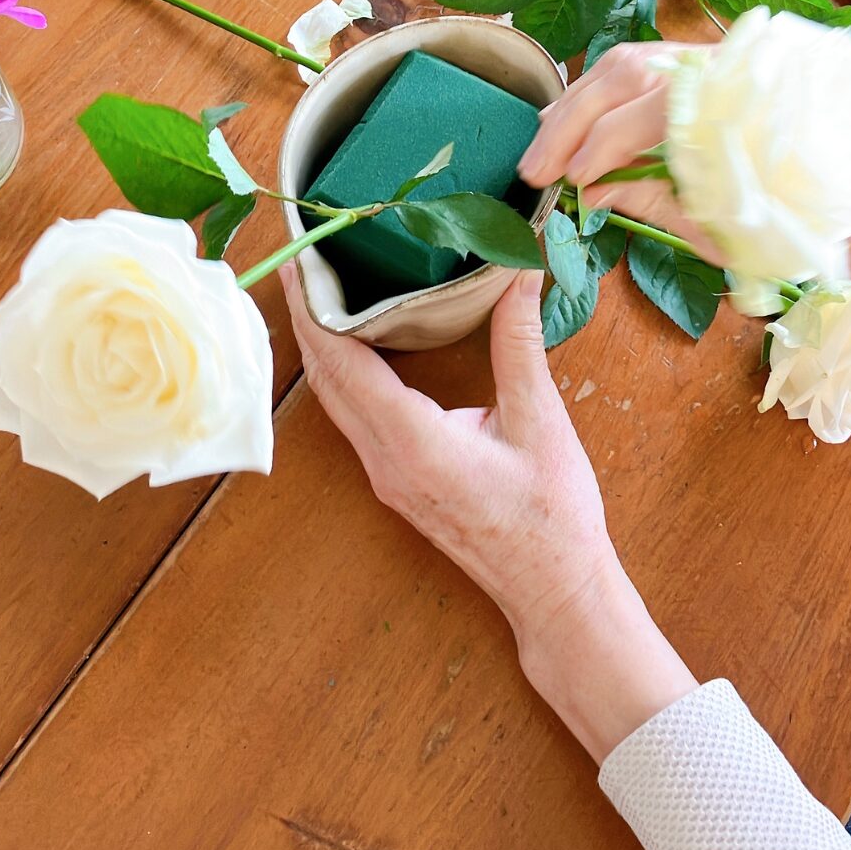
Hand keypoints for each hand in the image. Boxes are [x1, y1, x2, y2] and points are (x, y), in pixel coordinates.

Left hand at [282, 263, 612, 636]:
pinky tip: (353, 348)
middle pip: (326, 380)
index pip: (343, 363)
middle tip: (299, 260)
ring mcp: (386, 477)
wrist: (553, 589)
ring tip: (317, 292)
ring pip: (334, 402)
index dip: (314, 309)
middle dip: (306, 317)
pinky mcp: (396, 482)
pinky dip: (342, 376)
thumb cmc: (551, 515)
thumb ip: (519, 343)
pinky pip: (353, 420)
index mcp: (414, 443)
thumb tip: (520, 273)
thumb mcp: (539, 421)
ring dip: (321, 347)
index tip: (297, 261)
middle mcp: (385, 462)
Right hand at [519, 41, 850, 293]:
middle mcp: (714, 69)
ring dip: (570, 107)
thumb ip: (655, 198)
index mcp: (729, 105)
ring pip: (620, 63)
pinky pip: (630, 69)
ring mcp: (701, 61)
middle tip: (533, 170)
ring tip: (539, 150)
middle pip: (622, 74)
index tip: (572, 184)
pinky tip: (565, 126)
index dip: (601, 148)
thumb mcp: (718, 221)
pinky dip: (590, 98)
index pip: (649, 114)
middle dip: (568, 123)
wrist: (847, 186)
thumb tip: (590, 193)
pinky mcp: (690, 68)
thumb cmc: (788, 213)